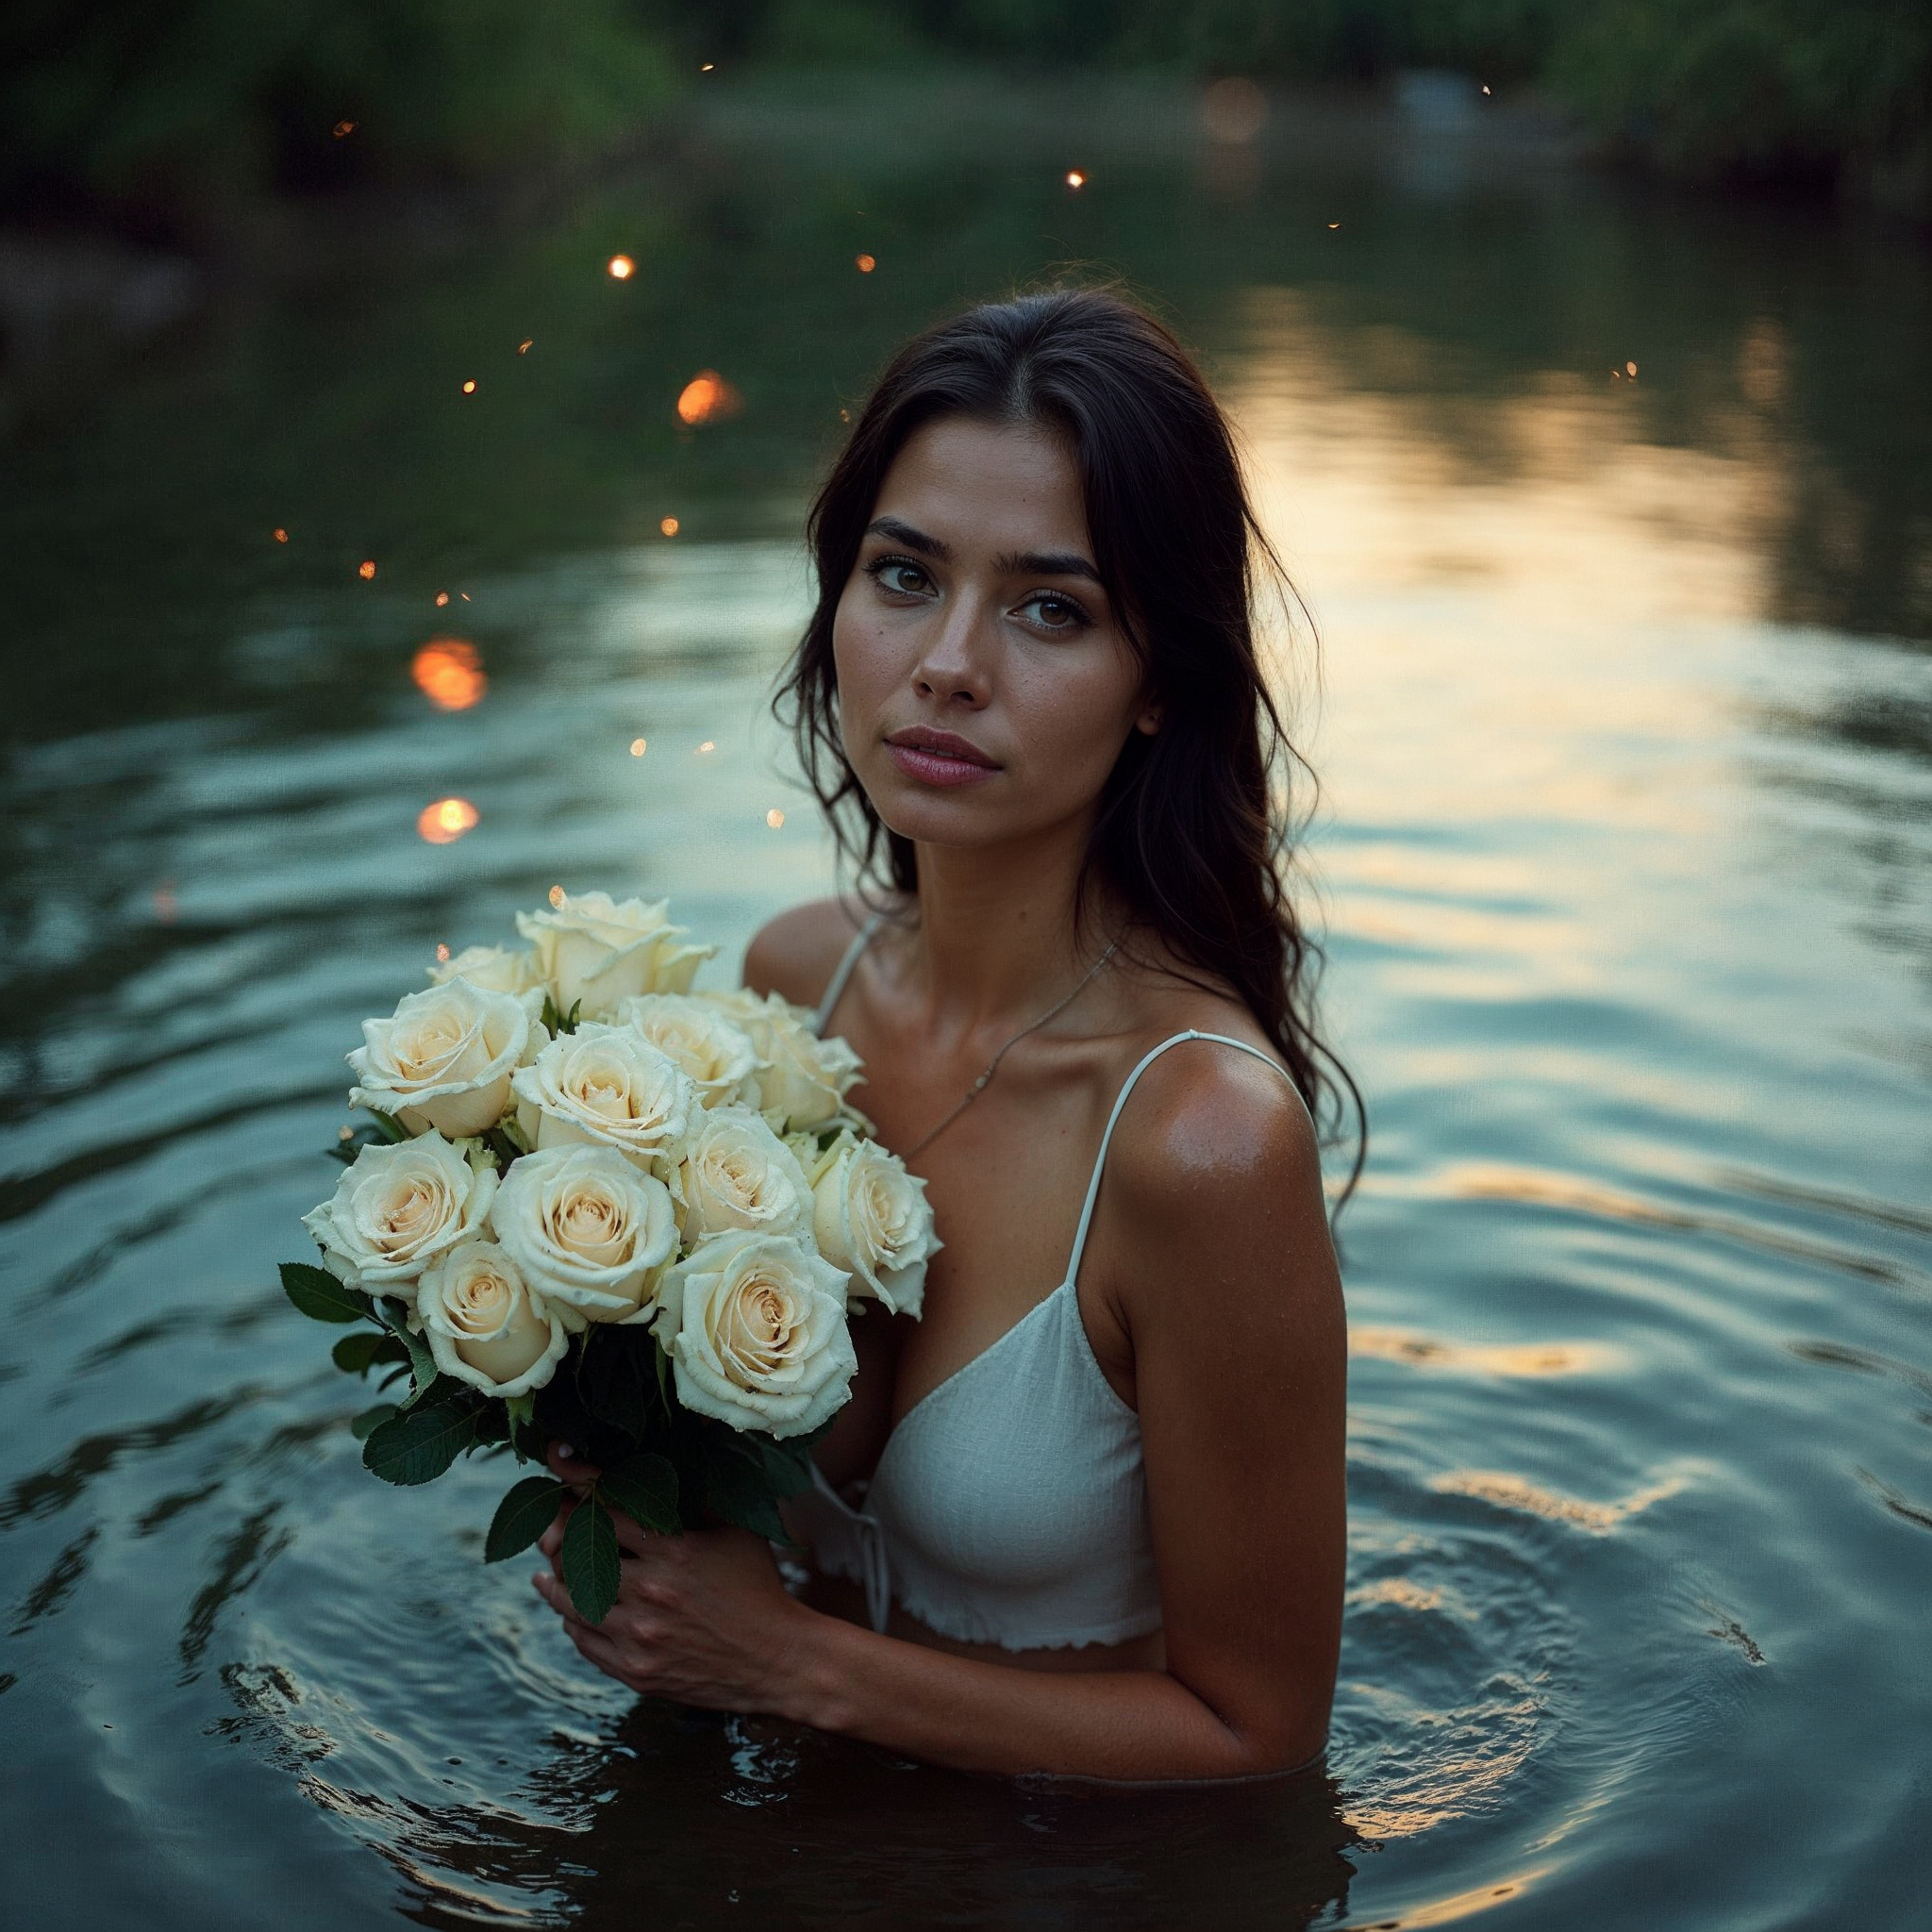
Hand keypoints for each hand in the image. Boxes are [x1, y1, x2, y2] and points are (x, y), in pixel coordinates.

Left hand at [533, 1441, 817, 1715]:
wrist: (776, 1659)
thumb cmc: (758, 1585)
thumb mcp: (737, 1530)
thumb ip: (701, 1495)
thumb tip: (679, 1448)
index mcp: (677, 1553)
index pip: (608, 1507)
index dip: (577, 1479)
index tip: (557, 1459)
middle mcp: (652, 1594)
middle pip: (579, 1554)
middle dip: (558, 1529)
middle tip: (550, 1517)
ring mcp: (640, 1638)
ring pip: (572, 1601)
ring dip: (555, 1578)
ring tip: (547, 1565)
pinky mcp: (634, 1672)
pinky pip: (584, 1641)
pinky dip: (572, 1618)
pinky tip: (569, 1606)